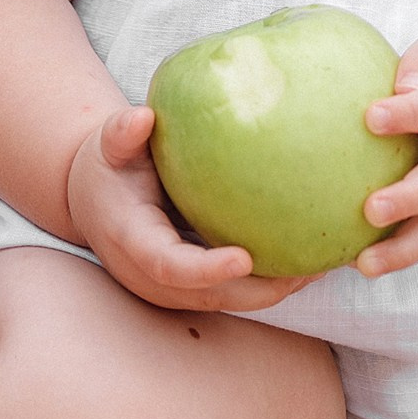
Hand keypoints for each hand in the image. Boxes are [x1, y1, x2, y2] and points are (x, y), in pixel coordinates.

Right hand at [63, 109, 316, 314]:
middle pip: (212, 297)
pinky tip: (309, 259)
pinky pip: (233, 292)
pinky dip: (269, 282)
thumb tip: (144, 116)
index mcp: (133, 243)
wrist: (94, 202)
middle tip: (309, 269)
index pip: (171, 266)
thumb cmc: (108, 167)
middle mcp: (152, 277)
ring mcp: (172, 290)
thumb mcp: (108, 146)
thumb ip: (122, 133)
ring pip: (228, 301)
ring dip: (274, 290)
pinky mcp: (191, 289)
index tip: (245, 257)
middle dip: (260, 290)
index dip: (207, 268)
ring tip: (323, 266)